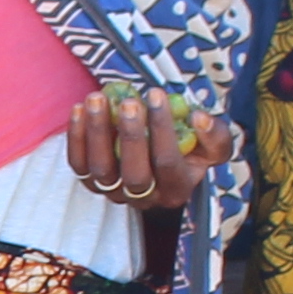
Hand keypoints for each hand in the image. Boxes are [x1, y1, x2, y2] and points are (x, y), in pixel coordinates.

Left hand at [62, 85, 232, 210]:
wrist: (163, 159)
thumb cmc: (191, 148)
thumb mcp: (214, 144)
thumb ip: (216, 135)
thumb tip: (198, 118)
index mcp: (177, 190)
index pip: (168, 163)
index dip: (162, 129)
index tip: (156, 94)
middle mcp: (144, 198)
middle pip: (134, 175)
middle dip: (130, 136)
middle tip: (128, 102)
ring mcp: (114, 193)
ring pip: (101, 170)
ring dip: (97, 132)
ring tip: (97, 98)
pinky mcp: (92, 182)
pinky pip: (79, 165)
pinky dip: (76, 137)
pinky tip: (79, 108)